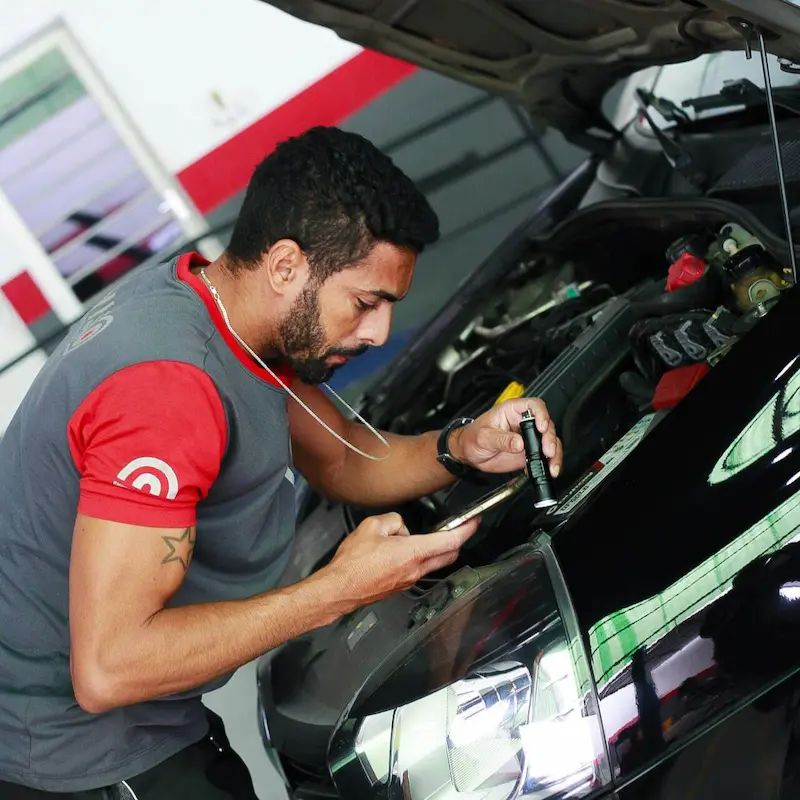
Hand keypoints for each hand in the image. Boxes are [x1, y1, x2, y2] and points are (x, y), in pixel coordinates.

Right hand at [323, 512, 478, 608]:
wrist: (340, 589)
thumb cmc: (353, 562)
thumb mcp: (372, 526)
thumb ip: (393, 520)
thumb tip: (401, 526)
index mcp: (413, 552)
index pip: (450, 541)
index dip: (467, 530)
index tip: (474, 521)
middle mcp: (416, 570)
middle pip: (449, 555)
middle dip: (457, 541)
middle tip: (457, 528)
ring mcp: (409, 581)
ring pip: (432, 563)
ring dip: (433, 549)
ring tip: (413, 537)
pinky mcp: (400, 587)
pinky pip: (417, 569)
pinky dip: (417, 558)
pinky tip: (399, 551)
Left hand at [449, 397, 562, 476]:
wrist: (469, 453)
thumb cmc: (473, 437)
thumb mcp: (484, 437)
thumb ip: (502, 439)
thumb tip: (519, 443)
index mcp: (512, 411)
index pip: (534, 406)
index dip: (542, 414)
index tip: (542, 427)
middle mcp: (524, 423)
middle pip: (547, 425)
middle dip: (550, 439)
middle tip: (547, 451)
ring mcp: (528, 438)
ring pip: (550, 442)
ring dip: (554, 454)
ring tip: (551, 466)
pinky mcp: (529, 452)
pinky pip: (544, 457)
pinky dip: (549, 464)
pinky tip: (547, 470)